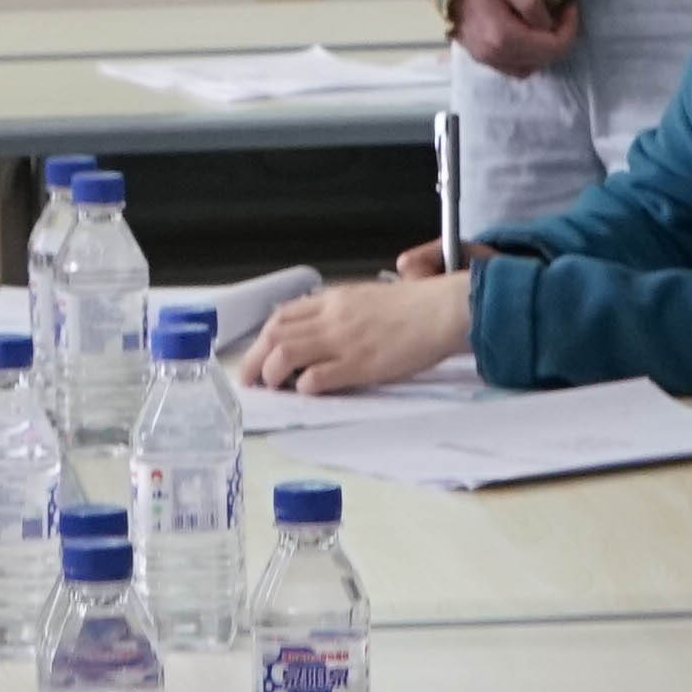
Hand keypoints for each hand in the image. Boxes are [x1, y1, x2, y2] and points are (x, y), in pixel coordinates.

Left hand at [244, 269, 473, 394]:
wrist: (443, 310)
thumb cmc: (416, 305)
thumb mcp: (370, 298)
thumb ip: (344, 310)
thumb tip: (324, 326)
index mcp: (335, 299)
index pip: (284, 314)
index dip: (265, 336)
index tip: (258, 354)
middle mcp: (332, 317)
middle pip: (276, 334)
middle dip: (254, 358)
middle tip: (248, 379)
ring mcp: (343, 341)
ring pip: (286, 354)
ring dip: (270, 374)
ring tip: (270, 389)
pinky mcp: (359, 364)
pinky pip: (317, 376)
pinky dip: (302, 386)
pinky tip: (303, 392)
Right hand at [450, 0, 575, 75]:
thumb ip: (532, 4)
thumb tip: (548, 25)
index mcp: (503, 37)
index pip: (552, 47)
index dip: (569, 28)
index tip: (571, 6)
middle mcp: (494, 55)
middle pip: (543, 60)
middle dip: (560, 38)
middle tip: (562, 13)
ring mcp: (485, 60)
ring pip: (529, 68)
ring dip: (543, 50)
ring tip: (545, 25)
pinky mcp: (480, 58)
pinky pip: (513, 68)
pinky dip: (526, 57)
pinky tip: (527, 35)